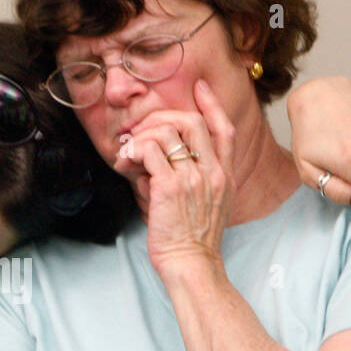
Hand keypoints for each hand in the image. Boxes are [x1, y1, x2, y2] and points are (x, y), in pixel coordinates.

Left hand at [123, 81, 237, 277]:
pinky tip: (125, 164)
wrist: (192, 264)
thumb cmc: (193, 240)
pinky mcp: (170, 188)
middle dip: (162, 117)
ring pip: (166, 133)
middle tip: (143, 129)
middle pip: (192, 121)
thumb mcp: (205, 204)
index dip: (211, 104)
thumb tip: (153, 160)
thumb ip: (188, 178)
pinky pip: (149, 152)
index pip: (224, 129)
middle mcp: (213, 172)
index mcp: (224, 175)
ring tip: (129, 153)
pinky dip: (133, 152)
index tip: (198, 87)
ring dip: (142, 137)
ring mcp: (193, 178)